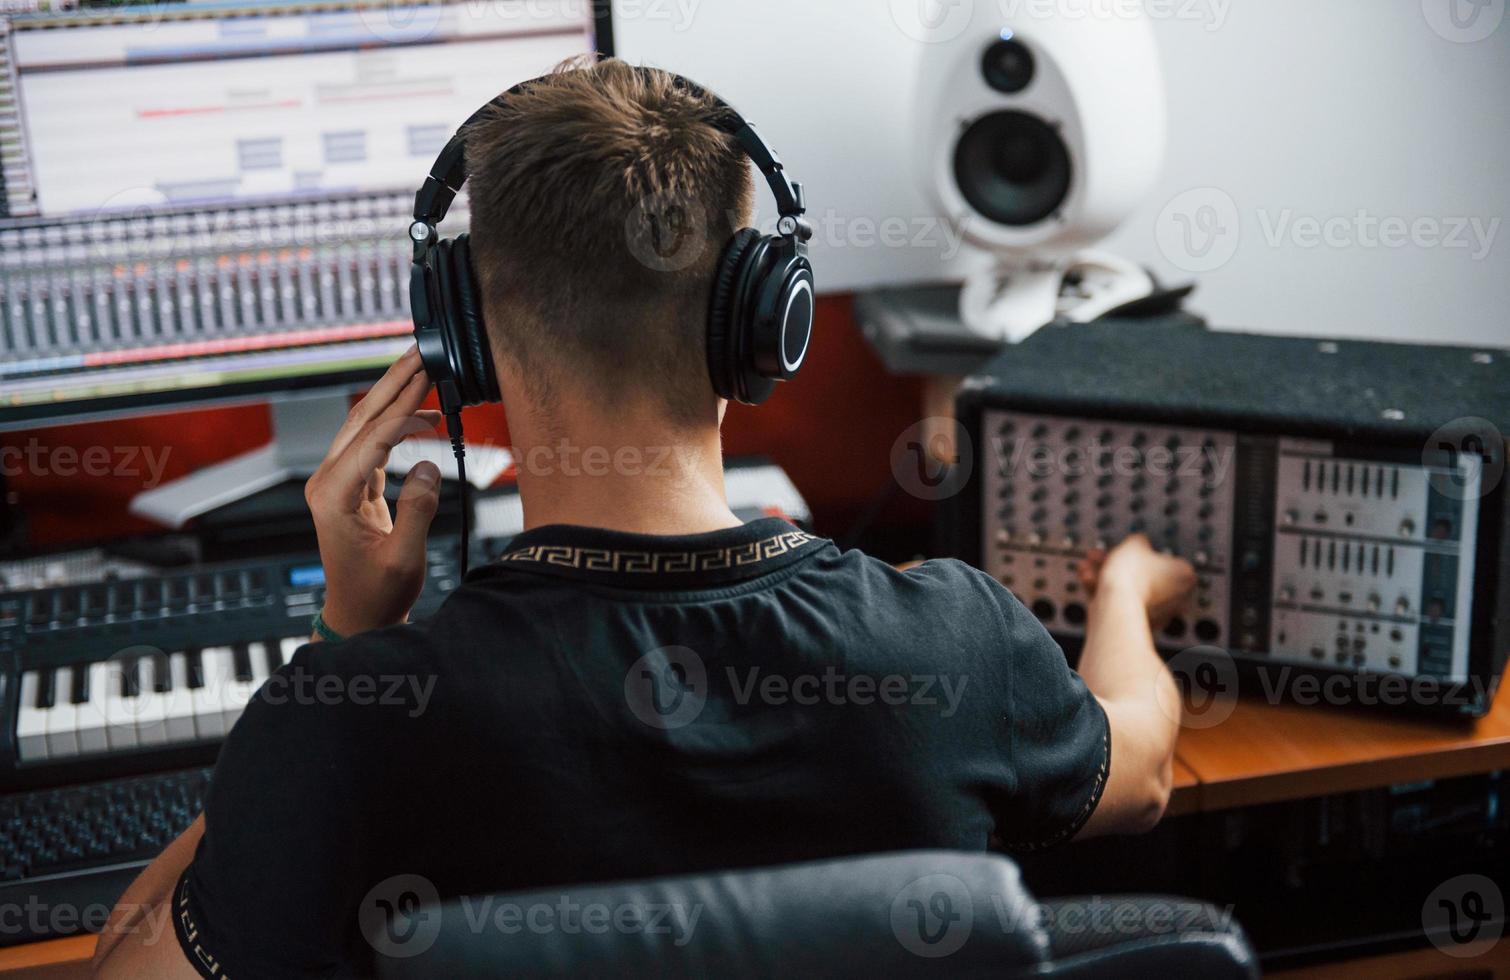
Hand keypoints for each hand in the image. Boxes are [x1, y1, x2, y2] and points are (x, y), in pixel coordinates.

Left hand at [303, 346, 443, 636]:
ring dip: (393, 395)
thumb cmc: (376, 594)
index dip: (403, 410)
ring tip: (422, 368)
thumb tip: (427, 465)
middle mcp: (328, 482)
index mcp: (333, 497)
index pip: (371, 439)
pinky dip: (397, 422)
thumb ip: (418, 509)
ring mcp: (337, 482)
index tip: (430, 384)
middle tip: (422, 352)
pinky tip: (420, 409)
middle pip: (361, 418)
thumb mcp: (404, 558)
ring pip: (364, 425)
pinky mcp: (352, 486)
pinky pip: (372, 442)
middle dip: (393, 383)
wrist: (358, 616)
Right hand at [1078, 534, 1196, 631]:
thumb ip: (1140, 541)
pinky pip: (1121, 603)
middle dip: (1119, 564)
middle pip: (1144, 575)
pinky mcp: (1137, 624)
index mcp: (1186, 575)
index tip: (1130, 548)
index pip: (1165, 559)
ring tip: (1089, 567)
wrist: (1115, 606)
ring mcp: (1158, 614)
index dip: (1143, 551)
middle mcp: (1176, 598)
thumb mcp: (1135, 543)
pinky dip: (1105, 592)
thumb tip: (1138, 542)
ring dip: (1107, 576)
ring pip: (1130, 589)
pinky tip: (1089, 580)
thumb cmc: (1132, 577)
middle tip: (1105, 556)